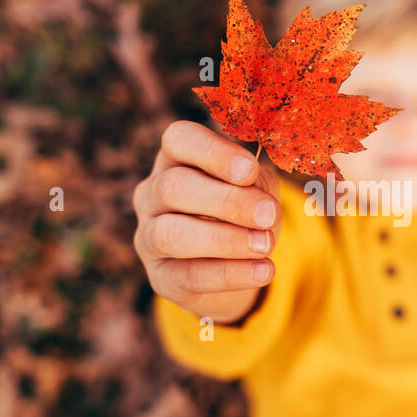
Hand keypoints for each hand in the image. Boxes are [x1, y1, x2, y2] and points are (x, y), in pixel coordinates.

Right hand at [133, 121, 281, 323]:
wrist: (234, 267)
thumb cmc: (244, 214)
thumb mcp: (257, 189)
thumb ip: (257, 185)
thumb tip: (256, 194)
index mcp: (175, 159)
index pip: (179, 139)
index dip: (213, 153)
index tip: (250, 171)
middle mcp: (152, 193)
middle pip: (174, 187)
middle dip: (227, 201)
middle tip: (268, 215)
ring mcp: (148, 237)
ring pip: (171, 234)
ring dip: (225, 240)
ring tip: (264, 245)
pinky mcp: (161, 277)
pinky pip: (190, 275)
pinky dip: (231, 274)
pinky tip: (263, 270)